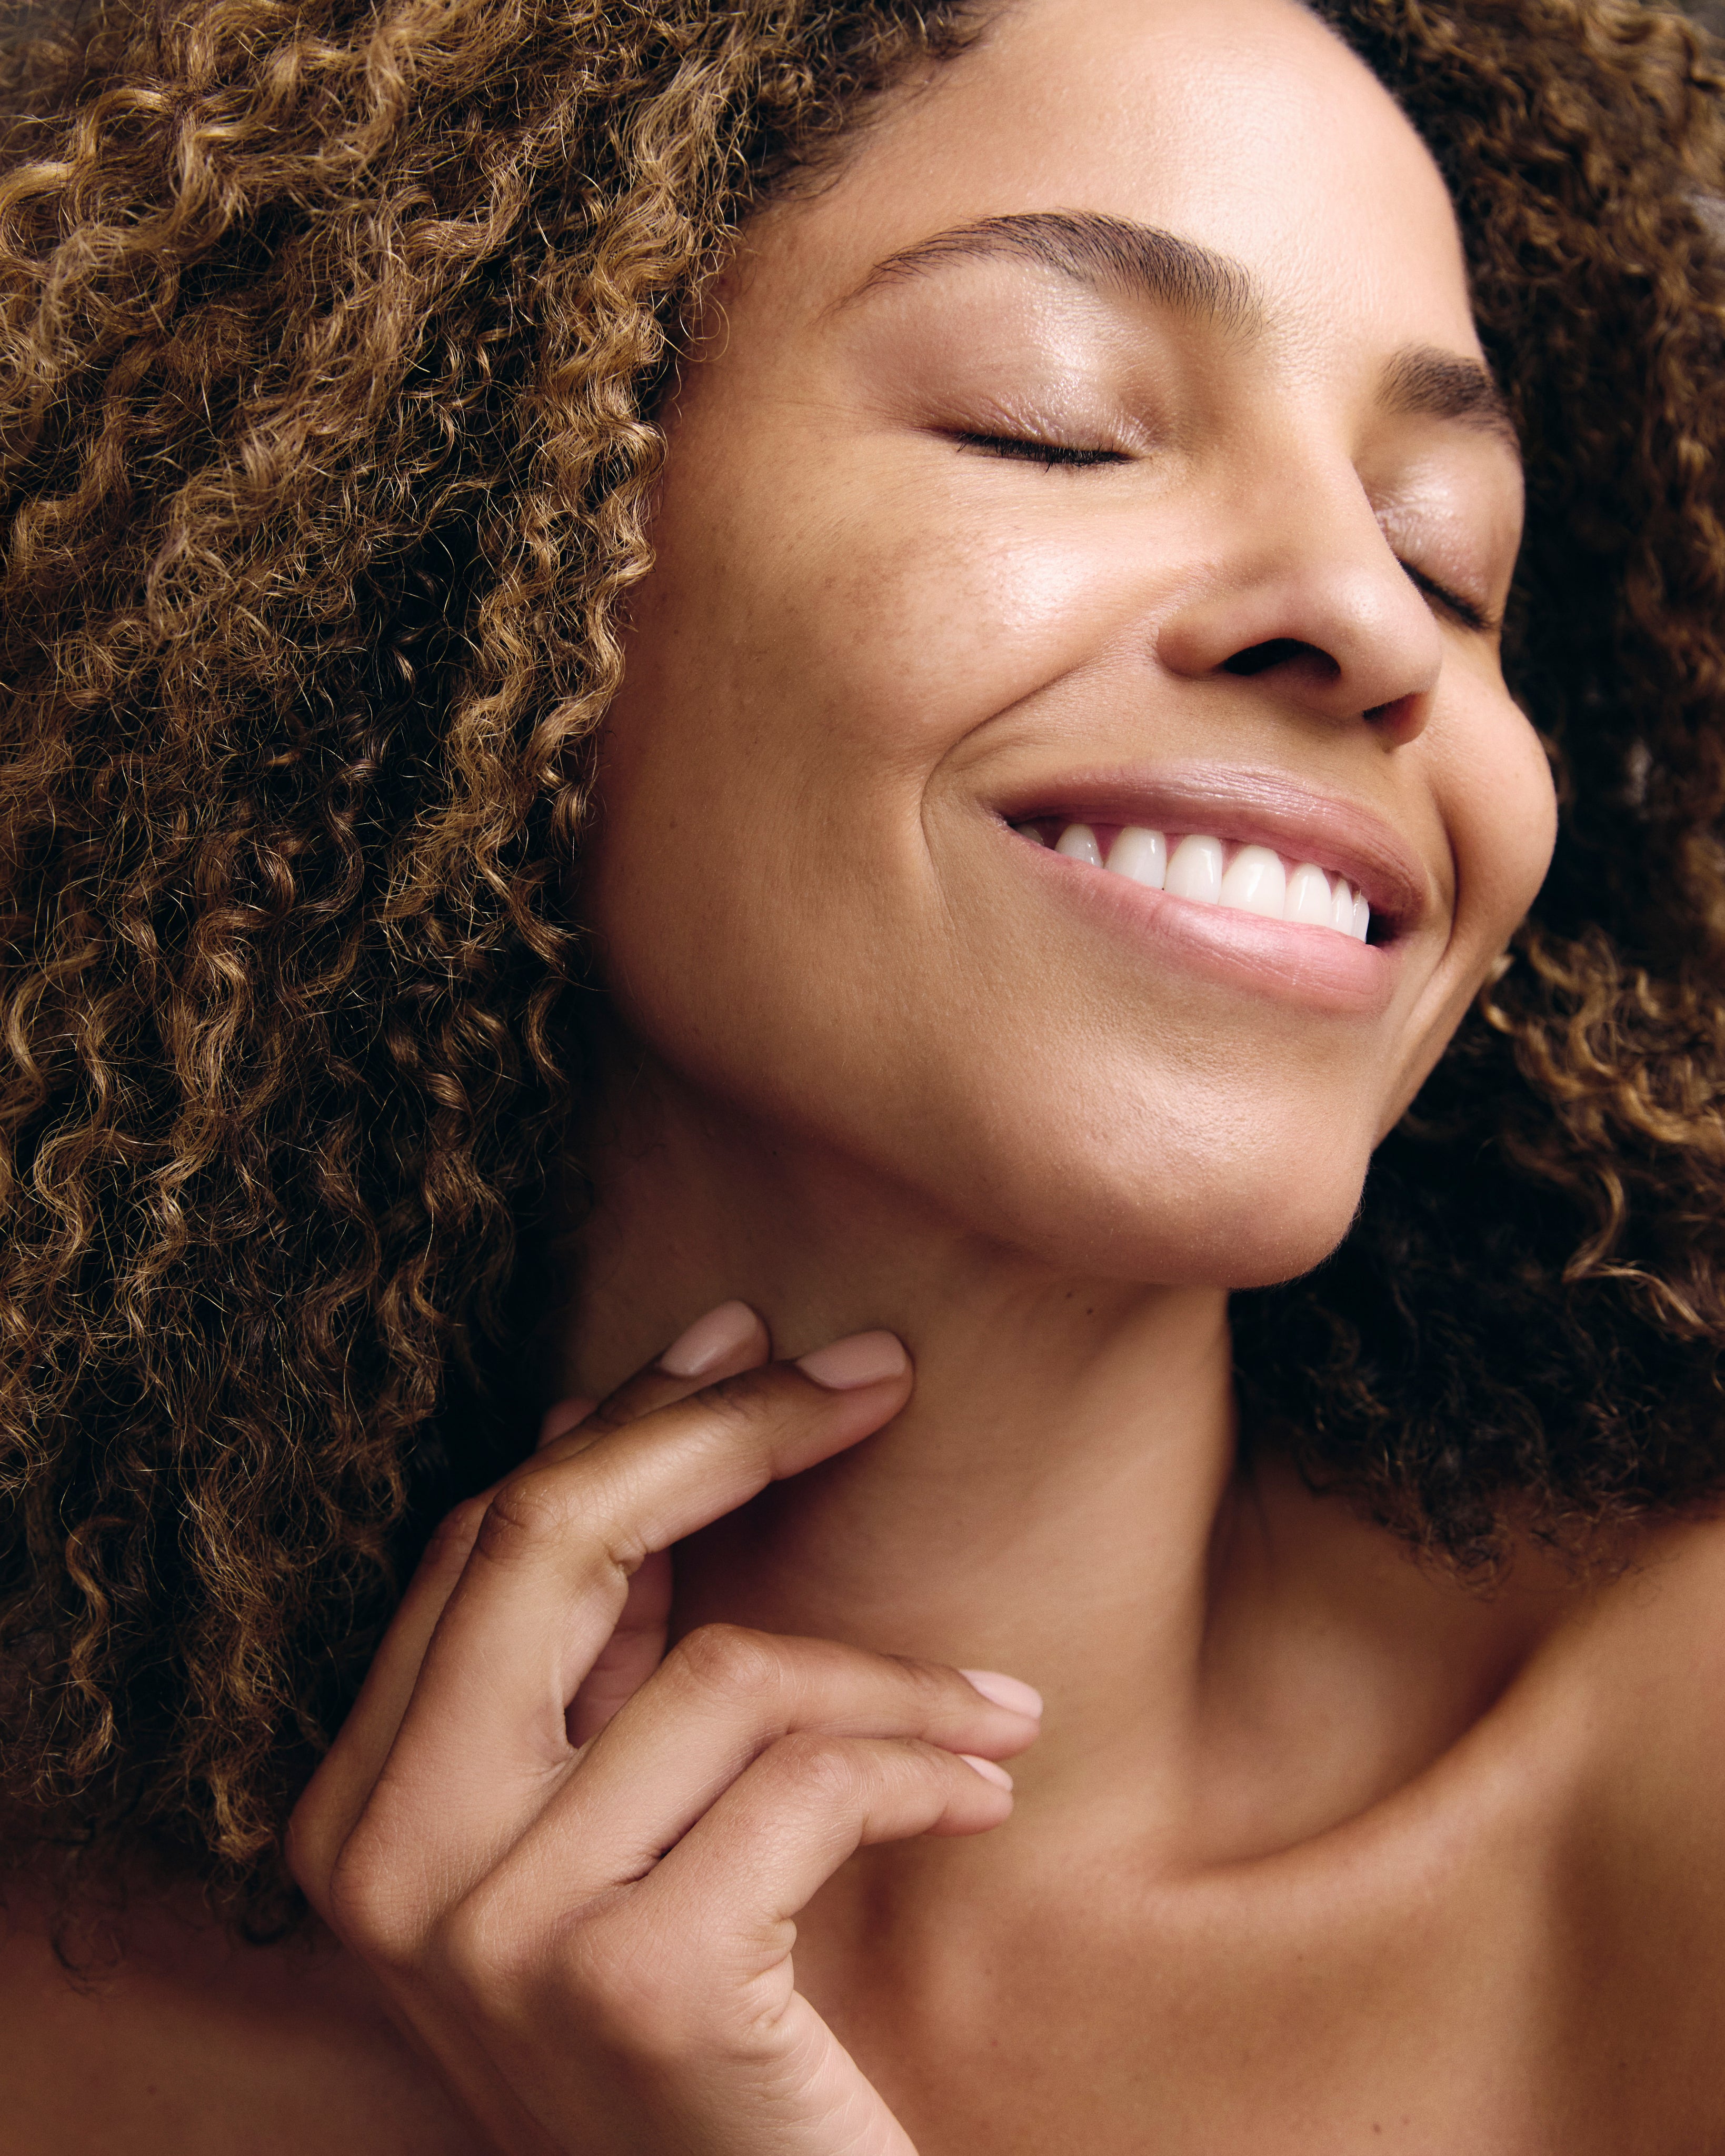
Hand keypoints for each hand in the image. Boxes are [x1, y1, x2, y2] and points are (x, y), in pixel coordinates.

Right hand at [286, 1302, 1043, 2155]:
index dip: (627, 1423)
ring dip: (894, 1677)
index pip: (486, 1543)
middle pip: (552, 1541)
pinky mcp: (636, 1987)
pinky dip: (924, 1766)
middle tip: (875, 1373)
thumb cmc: (686, 2024)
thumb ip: (595, 1655)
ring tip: (991, 1709)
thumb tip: (624, 1416)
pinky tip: (988, 1789)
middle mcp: (390, 1863)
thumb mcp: (607, 1822)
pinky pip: (808, 1782)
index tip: (740, 1338)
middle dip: (730, 1430)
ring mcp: (497, 1930)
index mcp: (357, 1809)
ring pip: (727, 1670)